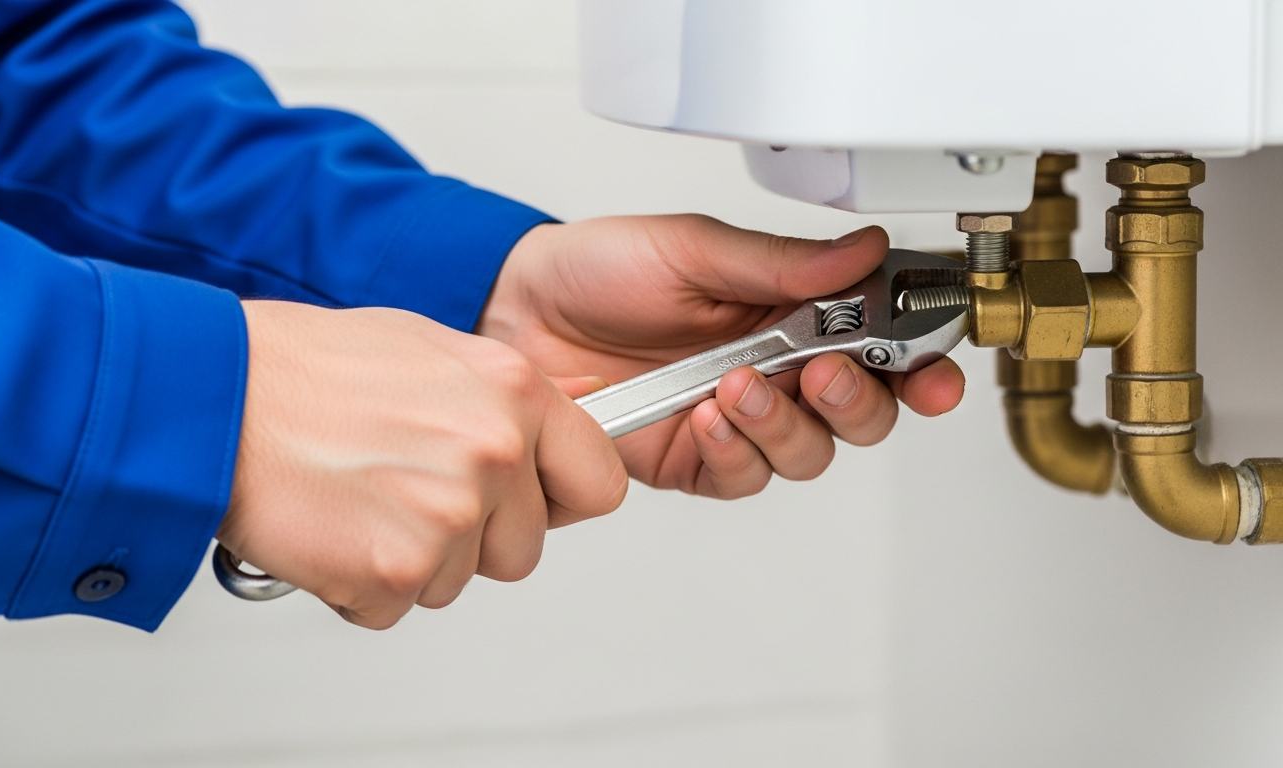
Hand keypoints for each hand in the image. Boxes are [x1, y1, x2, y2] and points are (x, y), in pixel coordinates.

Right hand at [218, 301, 626, 628]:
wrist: (214, 394)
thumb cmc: (307, 369)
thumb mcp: (431, 350)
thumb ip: (504, 398)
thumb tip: (566, 418)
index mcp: (513, 393)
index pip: (599, 482)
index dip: (561, 500)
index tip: (532, 501)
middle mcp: (491, 452)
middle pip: (523, 550)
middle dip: (472, 537)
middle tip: (407, 492)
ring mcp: (446, 514)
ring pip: (457, 581)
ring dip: (411, 557)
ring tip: (359, 496)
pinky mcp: (394, 568)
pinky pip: (395, 607)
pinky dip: (360, 583)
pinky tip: (332, 526)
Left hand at [478, 215, 964, 498]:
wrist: (516, 312)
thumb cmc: (597, 271)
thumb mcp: (691, 249)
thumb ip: (780, 263)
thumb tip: (865, 249)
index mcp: (790, 310)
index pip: (879, 344)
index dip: (920, 365)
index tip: (935, 373)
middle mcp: (774, 370)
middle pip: (862, 415)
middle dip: (858, 401)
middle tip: (825, 370)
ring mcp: (735, 420)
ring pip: (807, 453)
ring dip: (786, 425)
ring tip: (738, 388)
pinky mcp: (692, 458)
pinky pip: (740, 477)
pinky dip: (733, 452)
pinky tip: (707, 420)